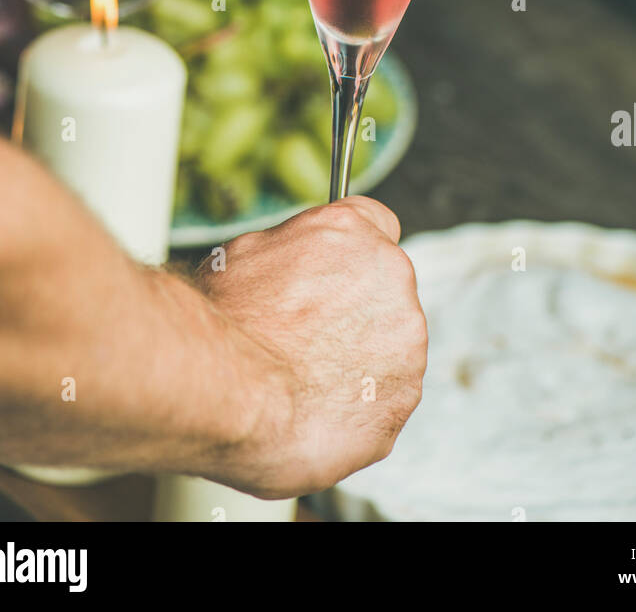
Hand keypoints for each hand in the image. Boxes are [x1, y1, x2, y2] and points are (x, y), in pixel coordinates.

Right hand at [196, 197, 427, 496]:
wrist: (233, 389)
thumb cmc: (227, 320)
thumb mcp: (249, 252)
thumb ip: (296, 248)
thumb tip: (301, 261)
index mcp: (352, 231)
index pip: (379, 223)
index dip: (356, 254)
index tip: (342, 275)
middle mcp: (392, 274)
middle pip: (386, 290)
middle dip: (355, 312)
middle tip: (308, 339)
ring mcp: (407, 336)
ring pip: (391, 348)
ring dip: (358, 362)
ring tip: (306, 382)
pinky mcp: (404, 393)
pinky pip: (384, 399)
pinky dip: (357, 408)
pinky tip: (317, 411)